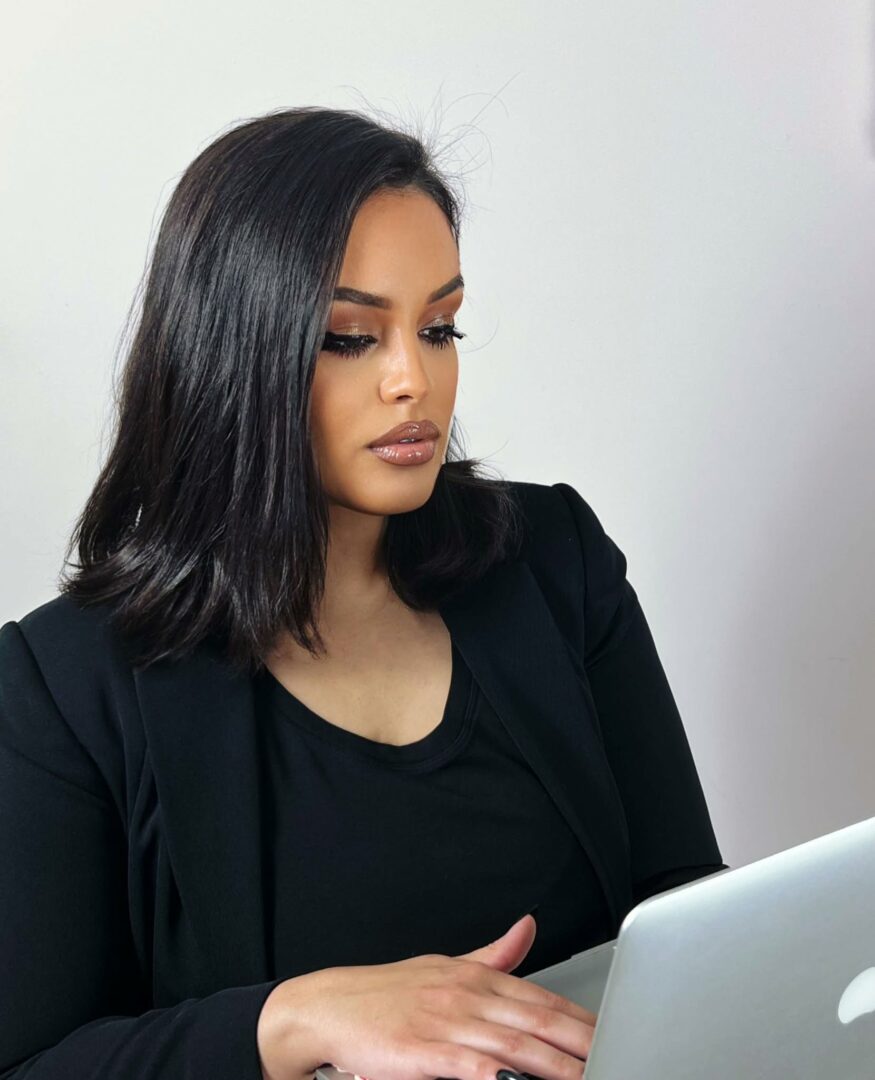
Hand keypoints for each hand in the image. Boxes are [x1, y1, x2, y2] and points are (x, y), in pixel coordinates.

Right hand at [257, 914, 595, 1079]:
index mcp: (475, 977)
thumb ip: (494, 954)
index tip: (613, 1035)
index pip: (541, 999)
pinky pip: (472, 1068)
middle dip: (584, 1045)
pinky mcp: (425, 1054)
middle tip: (619, 1056)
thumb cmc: (386, 994)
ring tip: (588, 1077)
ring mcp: (447, 1025)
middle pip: (538, 1023)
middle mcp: (467, 996)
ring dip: (558, 1066)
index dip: (582, 1020)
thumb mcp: (444, 964)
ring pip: (516, 1048)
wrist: (328, 1006)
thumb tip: (528, 927)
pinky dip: (500, 1077)